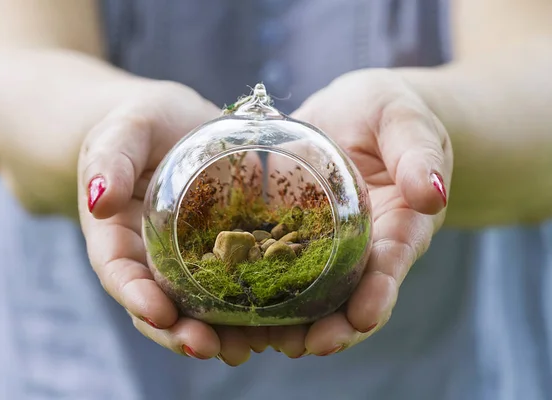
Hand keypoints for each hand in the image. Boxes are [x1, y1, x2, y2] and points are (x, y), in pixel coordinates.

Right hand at [78, 81, 268, 365]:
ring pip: (196, 304)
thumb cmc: (140, 124)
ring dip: (218, 331)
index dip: (136, 297)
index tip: (160, 313)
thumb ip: (110, 159)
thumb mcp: (123, 131)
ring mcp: (186, 257)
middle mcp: (150, 256)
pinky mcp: (222, 248)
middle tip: (210, 348)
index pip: (119, 273)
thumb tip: (99, 200)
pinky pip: (233, 280)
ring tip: (246, 348)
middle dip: (180, 331)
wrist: (174, 124)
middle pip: (158, 303)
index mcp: (117, 234)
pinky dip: (247, 305)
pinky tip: (272, 320)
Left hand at [268, 69, 452, 356]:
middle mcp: (364, 244)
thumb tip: (432, 193)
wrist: (355, 113)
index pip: (392, 265)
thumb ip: (417, 153)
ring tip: (271, 340)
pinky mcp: (293, 231)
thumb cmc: (389, 113)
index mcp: (398, 223)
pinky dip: (265, 287)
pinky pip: (279, 263)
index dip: (379, 293)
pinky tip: (243, 307)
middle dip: (336, 325)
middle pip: (354, 294)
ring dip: (297, 320)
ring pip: (316, 291)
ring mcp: (327, 243)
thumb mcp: (404, 122)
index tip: (363, 316)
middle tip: (308, 345)